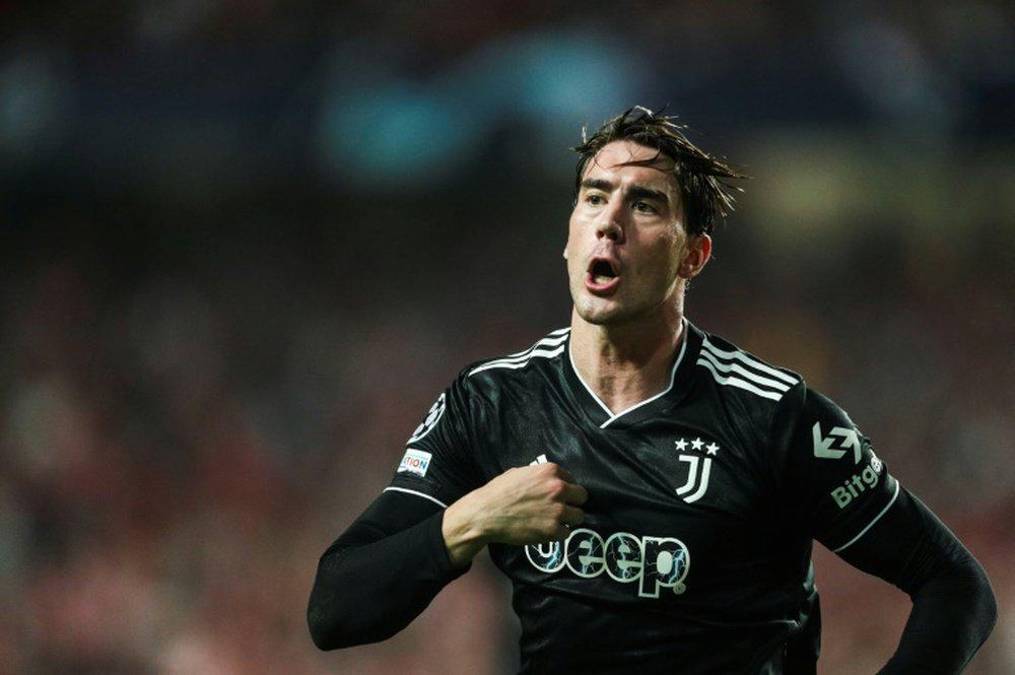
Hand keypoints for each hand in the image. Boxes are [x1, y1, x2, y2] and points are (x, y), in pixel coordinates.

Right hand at [442, 463, 587, 566]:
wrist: (486, 514)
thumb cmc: (498, 491)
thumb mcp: (519, 473)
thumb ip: (539, 476)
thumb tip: (548, 480)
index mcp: (551, 471)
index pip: (572, 480)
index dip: (565, 489)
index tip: (557, 496)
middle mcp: (558, 488)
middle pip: (582, 497)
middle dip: (572, 503)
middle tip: (560, 509)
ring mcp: (558, 510)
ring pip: (579, 516)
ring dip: (568, 519)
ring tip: (553, 521)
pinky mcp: (553, 530)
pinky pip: (566, 533)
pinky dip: (557, 534)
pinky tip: (545, 531)